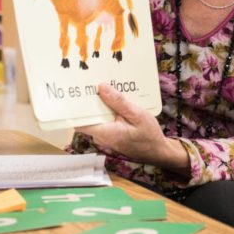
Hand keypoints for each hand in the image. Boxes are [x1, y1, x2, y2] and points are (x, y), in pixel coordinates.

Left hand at [75, 83, 189, 172]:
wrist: (158, 151)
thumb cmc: (149, 135)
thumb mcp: (137, 115)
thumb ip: (118, 102)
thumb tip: (101, 87)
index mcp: (105, 132)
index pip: (80, 121)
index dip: (76, 108)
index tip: (76, 92)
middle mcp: (100, 136)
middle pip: (87, 117)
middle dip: (90, 101)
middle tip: (93, 82)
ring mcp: (105, 137)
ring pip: (96, 118)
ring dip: (100, 105)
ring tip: (105, 87)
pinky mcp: (110, 135)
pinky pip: (104, 121)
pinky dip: (107, 111)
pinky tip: (115, 100)